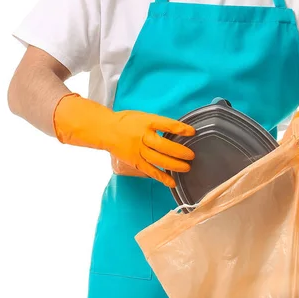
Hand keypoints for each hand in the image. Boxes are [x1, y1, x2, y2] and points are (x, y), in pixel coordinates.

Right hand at [53, 93, 194, 186]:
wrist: (106, 130)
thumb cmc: (128, 122)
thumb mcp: (144, 116)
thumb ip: (159, 123)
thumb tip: (179, 129)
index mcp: (146, 122)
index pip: (166, 124)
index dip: (180, 128)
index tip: (192, 132)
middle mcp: (142, 136)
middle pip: (163, 145)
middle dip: (179, 151)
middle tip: (192, 155)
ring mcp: (138, 150)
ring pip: (158, 160)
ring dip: (174, 165)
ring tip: (187, 168)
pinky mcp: (134, 161)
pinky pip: (150, 170)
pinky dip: (161, 177)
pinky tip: (172, 181)